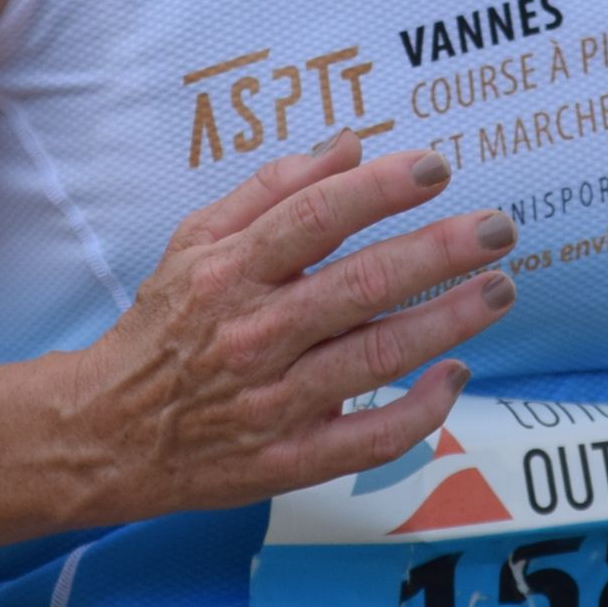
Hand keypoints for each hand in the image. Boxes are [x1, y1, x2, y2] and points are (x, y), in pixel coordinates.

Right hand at [75, 130, 517, 520]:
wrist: (107, 433)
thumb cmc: (164, 326)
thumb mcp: (195, 241)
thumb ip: (270, 190)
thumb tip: (348, 146)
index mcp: (229, 273)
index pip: (315, 218)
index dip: (379, 188)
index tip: (436, 166)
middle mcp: (254, 334)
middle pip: (360, 284)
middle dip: (438, 252)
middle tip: (499, 228)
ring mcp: (273, 402)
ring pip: (376, 356)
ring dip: (448, 321)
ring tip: (500, 290)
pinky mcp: (289, 460)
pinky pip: (369, 438)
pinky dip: (419, 411)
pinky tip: (457, 374)